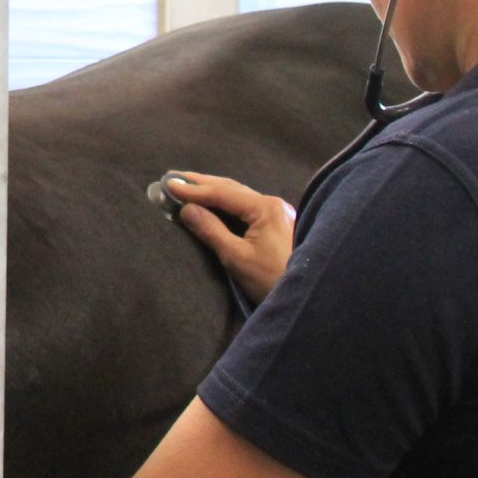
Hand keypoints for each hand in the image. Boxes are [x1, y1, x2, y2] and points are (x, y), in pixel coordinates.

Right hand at [164, 171, 294, 305]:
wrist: (308, 299)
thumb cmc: (272, 280)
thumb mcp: (237, 258)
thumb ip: (211, 230)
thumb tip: (186, 209)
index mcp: (266, 208)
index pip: (223, 193)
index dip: (193, 189)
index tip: (168, 185)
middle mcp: (274, 204)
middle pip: (232, 189)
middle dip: (201, 184)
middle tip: (173, 178)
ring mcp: (278, 214)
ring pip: (239, 196)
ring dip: (212, 191)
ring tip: (188, 186)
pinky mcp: (278, 225)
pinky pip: (246, 207)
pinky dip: (225, 203)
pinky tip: (213, 203)